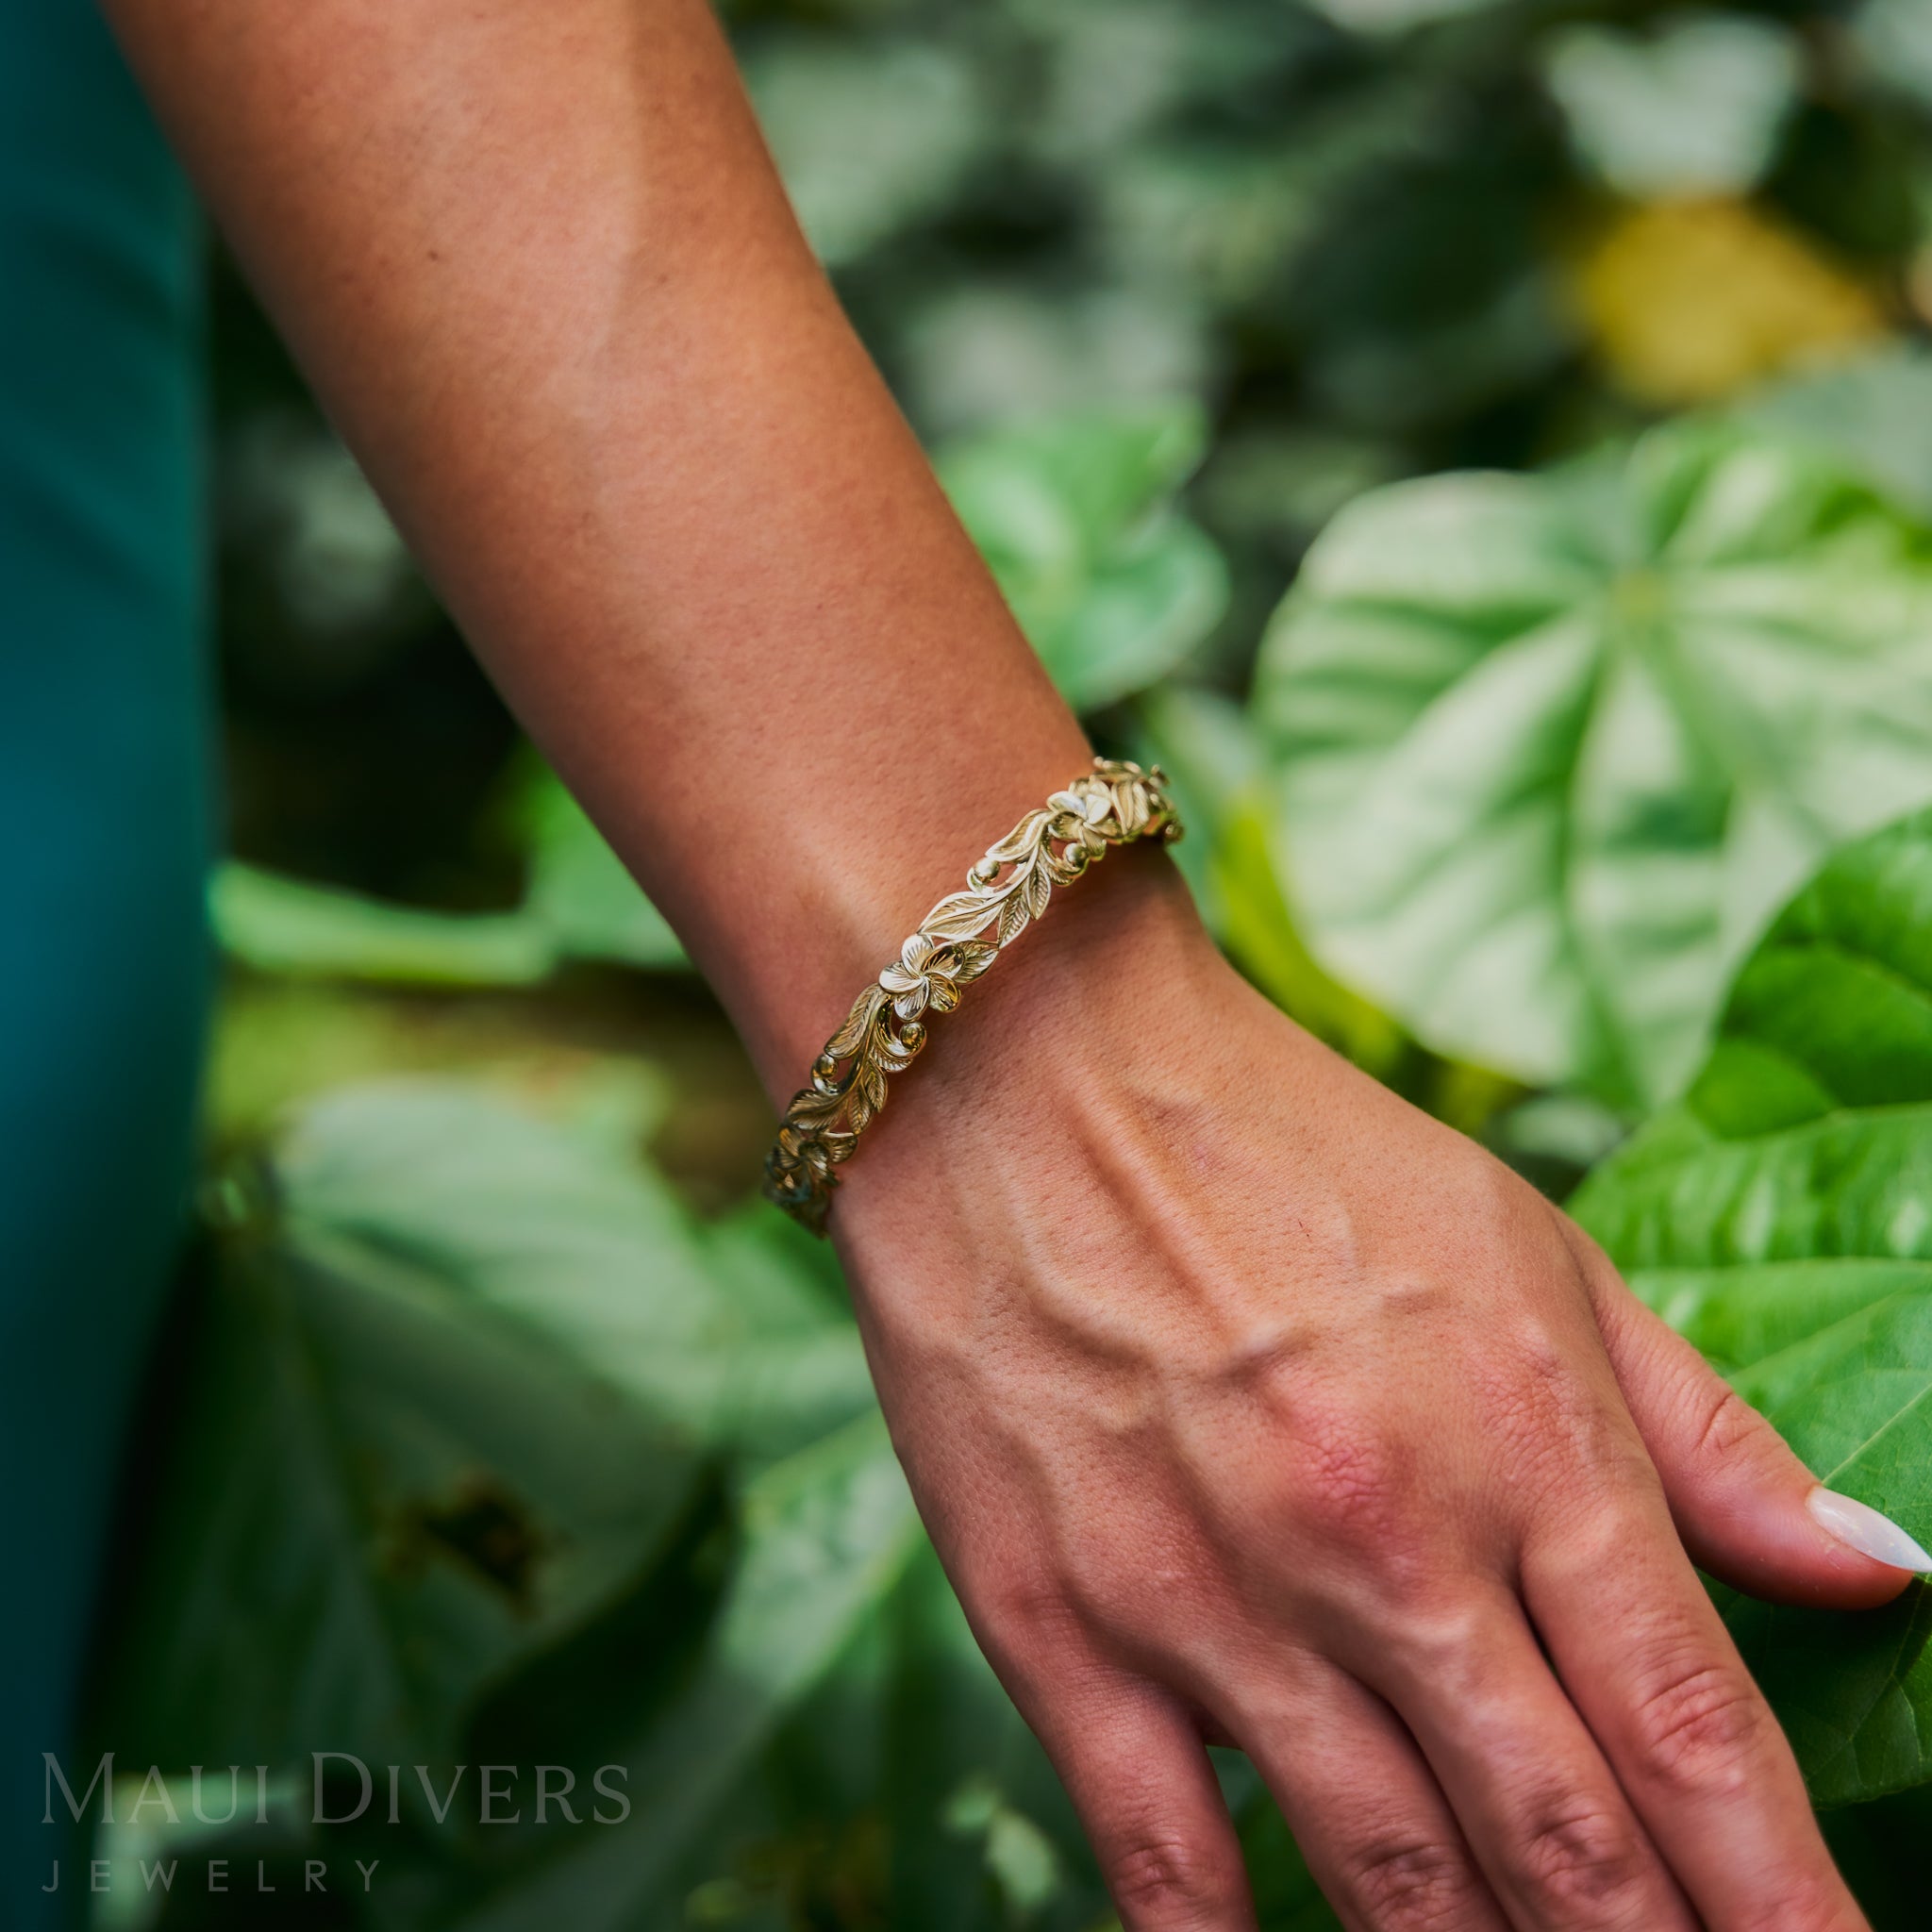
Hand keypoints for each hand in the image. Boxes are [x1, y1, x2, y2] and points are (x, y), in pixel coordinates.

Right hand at [831, 853, 1909, 1931]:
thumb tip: (1873, 1570)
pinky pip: (1168, 1867)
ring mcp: (1213, 1595)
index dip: (1791, 1904)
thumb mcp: (1527, 1244)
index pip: (1700, 1734)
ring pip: (1391, 1884)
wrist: (1021, 1073)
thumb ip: (1702, 1429)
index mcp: (1522, 1436)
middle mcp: (1382, 1539)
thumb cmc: (1286, 1147)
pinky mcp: (1060, 1625)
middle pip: (1565, 1850)